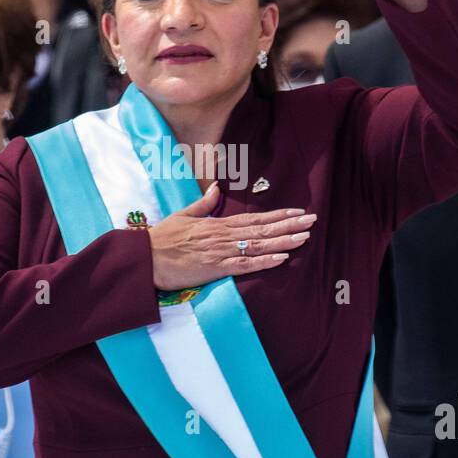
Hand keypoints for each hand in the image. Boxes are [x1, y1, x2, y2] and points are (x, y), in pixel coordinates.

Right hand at [148, 182, 316, 289]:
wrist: (146, 258)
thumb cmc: (162, 239)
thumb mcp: (183, 216)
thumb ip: (203, 204)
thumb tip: (217, 188)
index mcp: (217, 224)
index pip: (254, 218)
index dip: (278, 215)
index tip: (297, 212)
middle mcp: (223, 236)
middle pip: (262, 229)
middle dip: (288, 225)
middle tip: (311, 220)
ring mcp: (220, 252)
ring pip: (258, 246)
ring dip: (283, 241)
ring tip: (304, 237)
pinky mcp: (215, 269)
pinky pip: (245, 265)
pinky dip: (264, 262)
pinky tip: (282, 258)